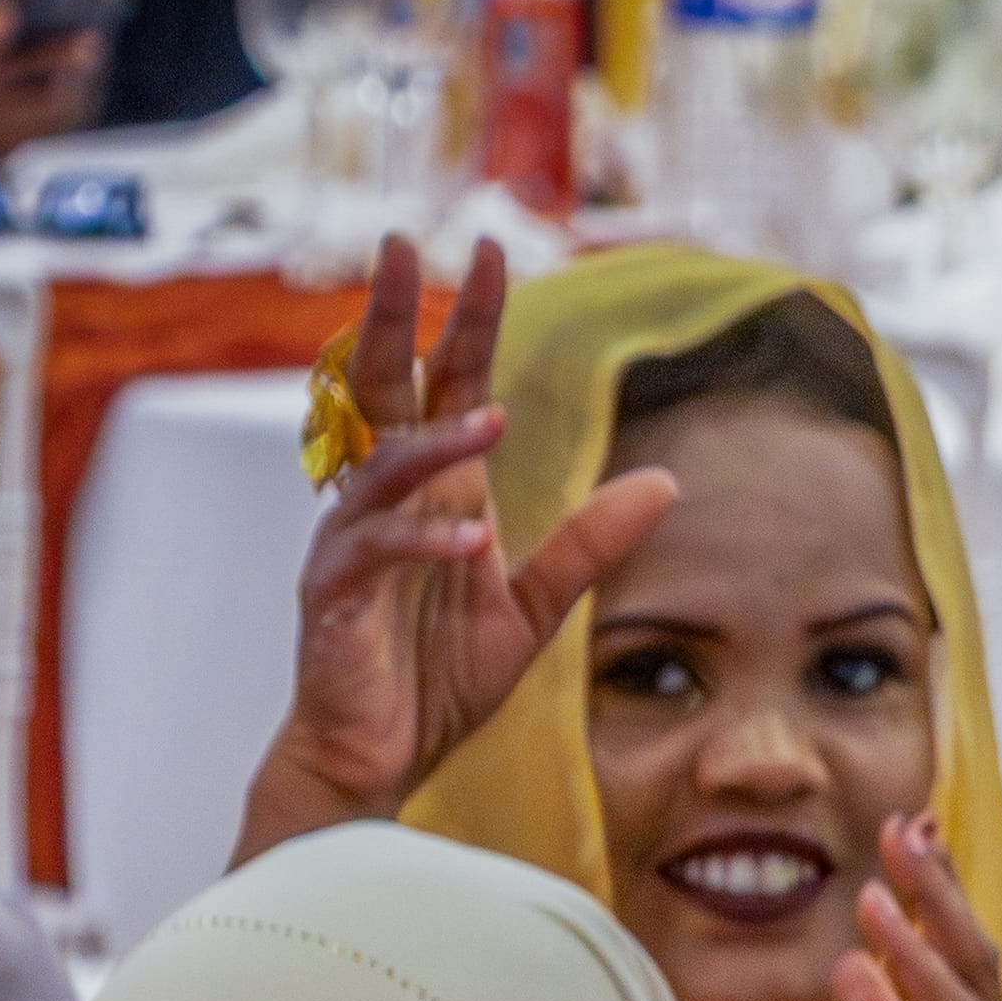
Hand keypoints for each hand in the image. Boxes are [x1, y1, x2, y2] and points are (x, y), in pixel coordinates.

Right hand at [248, 239, 672, 849]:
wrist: (379, 755)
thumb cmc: (438, 678)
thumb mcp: (534, 608)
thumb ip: (590, 544)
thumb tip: (666, 484)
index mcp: (437, 494)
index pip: (450, 387)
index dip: (467, 322)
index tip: (490, 254)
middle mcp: (389, 503)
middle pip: (385, 389)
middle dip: (392, 318)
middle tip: (399, 245)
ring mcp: (353, 543)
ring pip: (383, 467)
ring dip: (436, 442)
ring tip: (490, 419)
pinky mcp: (334, 595)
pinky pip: (374, 552)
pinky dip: (422, 544)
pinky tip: (467, 539)